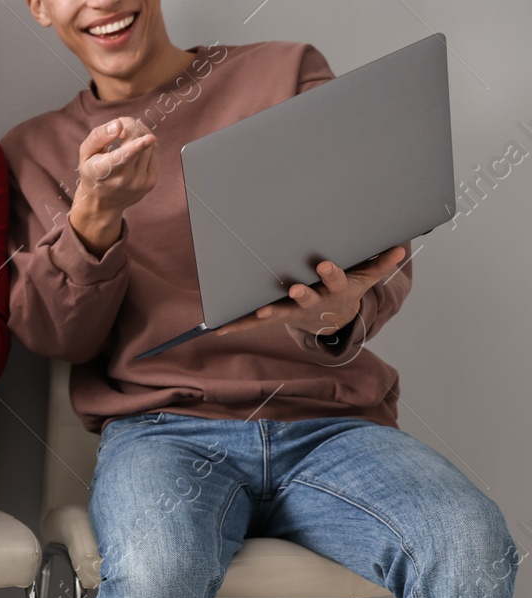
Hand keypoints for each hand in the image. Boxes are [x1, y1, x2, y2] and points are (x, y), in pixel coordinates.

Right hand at [70, 117, 157, 255]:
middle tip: (120, 125)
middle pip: (138, 139)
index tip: (150, 138)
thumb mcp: (85, 154)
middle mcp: (124, 179)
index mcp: (104, 171)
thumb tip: (118, 124)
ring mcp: (140, 182)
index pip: (122, 157)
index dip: (137, 146)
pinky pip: (155, 152)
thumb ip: (98, 136)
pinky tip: (137, 144)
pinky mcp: (151, 182)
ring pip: (150, 144)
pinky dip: (148, 143)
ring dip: (140, 132)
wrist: (102, 203)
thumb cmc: (93, 172)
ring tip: (126, 135)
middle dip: (131, 125)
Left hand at [214, 244, 409, 340]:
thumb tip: (401, 248)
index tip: (326, 265)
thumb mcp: (365, 279)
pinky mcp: (278, 317)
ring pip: (281, 312)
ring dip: (270, 313)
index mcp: (334, 291)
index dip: (331, 274)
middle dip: (302, 294)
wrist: (331, 321)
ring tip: (261, 313)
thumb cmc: (345, 291)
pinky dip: (238, 325)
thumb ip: (380, 264)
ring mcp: (294, 312)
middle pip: (308, 298)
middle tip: (295, 288)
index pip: (335, 280)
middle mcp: (314, 302)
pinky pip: (254, 323)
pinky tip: (219, 327)